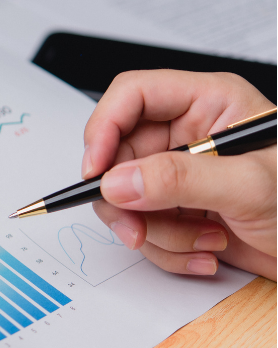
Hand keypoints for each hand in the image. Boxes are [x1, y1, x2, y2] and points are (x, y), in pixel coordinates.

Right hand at [83, 71, 275, 279]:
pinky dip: (167, 248)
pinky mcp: (179, 209)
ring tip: (201, 241)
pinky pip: (143, 226)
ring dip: (155, 230)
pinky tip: (207, 251)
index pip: (132, 95)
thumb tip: (118, 182)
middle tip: (137, 227)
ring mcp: (182, 174)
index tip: (96, 171)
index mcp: (209, 103)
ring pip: (126, 196)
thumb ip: (180, 179)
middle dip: (126, 198)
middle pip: (119, 153)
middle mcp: (189, 133)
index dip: (104, 128)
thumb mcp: (251, 187)